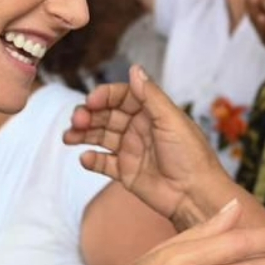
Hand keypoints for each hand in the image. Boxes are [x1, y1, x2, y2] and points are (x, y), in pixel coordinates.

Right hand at [65, 66, 229, 221]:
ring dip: (83, 134)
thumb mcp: (171, 120)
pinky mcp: (126, 172)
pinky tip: (86, 158)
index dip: (104, 96)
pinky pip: (103, 163)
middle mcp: (139, 129)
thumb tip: (135, 69)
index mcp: (151, 113)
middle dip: (88, 115)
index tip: (91, 101)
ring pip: (100, 137)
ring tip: (69, 137)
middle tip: (77, 121)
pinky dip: (92, 160)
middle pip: (106, 115)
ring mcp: (131, 150)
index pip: (121, 97)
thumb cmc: (190, 155)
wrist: (195, 195)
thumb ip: (150, 95)